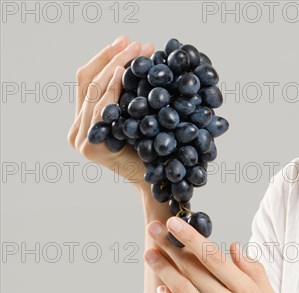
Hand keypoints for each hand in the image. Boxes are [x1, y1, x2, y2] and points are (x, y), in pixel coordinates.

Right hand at [68, 36, 154, 190]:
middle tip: (137, 43)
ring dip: (116, 67)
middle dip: (112, 57)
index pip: (87, 81)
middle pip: (87, 82)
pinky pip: (100, 108)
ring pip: (93, 91)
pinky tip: (124, 72)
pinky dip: (111, 87)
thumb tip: (130, 53)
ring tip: (138, 51)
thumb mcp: (133, 115)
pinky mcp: (89, 146)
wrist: (157, 180)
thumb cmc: (150, 149)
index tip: (128, 41)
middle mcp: (76, 130)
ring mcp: (80, 139)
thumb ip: (123, 94)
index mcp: (83, 123)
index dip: (105, 57)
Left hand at [144, 216, 298, 292]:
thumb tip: (233, 247)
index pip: (213, 257)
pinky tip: (158, 292)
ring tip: (149, 254)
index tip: (175, 223)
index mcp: (248, 291)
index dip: (191, 237)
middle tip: (153, 230)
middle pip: (193, 269)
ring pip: (182, 290)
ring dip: (163, 269)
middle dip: (170, 246)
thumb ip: (254, 272)